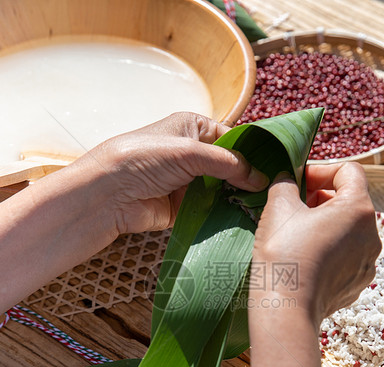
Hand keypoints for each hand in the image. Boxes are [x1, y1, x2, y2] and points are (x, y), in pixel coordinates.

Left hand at [72, 112, 267, 234]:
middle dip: (248, 179)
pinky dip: (224, 216)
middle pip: (230, 166)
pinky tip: (244, 222)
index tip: (276, 167)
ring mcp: (188, 182)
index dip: (253, 152)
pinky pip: (211, 212)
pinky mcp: (183, 209)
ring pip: (223, 190)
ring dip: (238, 199)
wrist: (107, 194)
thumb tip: (260, 178)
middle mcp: (192, 153)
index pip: (232, 137)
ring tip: (263, 209)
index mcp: (193, 128)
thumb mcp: (190, 152)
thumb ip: (228, 164)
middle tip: (274, 192)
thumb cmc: (142, 159)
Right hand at [251, 162, 380, 324]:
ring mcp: (368, 262)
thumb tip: (287, 180)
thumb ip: (285, 183)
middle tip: (292, 206)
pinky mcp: (357, 283)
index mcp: (359, 209)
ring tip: (296, 233)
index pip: (349, 171)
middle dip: (321, 198)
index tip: (297, 182)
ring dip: (324, 224)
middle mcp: (371, 235)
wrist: (286, 310)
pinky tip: (304, 258)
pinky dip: (328, 249)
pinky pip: (345, 256)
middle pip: (350, 201)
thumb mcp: (278, 207)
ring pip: (348, 230)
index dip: (321, 170)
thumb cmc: (284, 254)